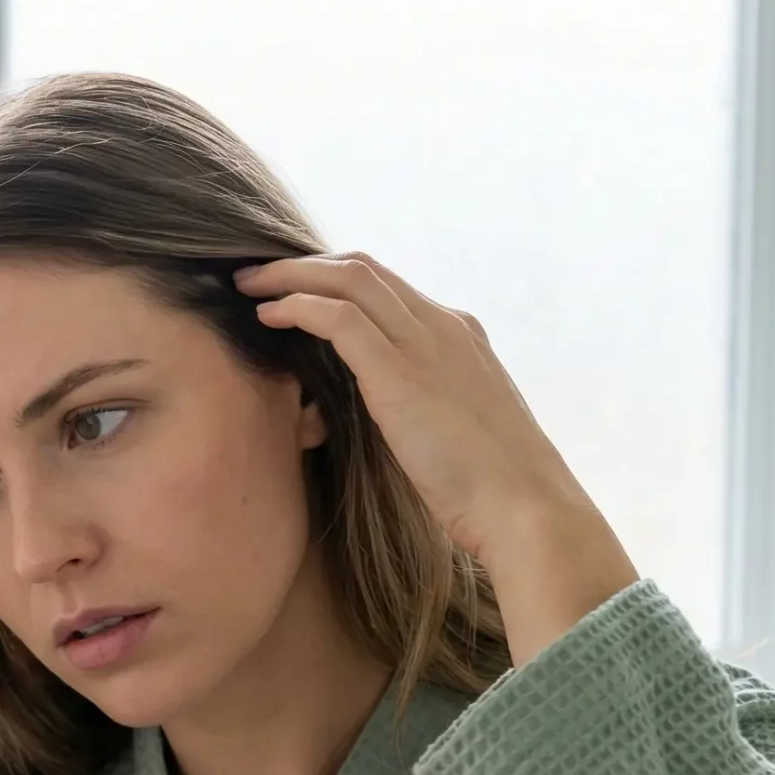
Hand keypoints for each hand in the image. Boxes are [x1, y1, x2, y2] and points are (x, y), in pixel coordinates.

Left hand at [232, 251, 636, 662]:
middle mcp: (443, 326)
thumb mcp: (452, 430)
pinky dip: (298, 306)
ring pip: (349, 279)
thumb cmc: (488, 489)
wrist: (525, 508)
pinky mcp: (400, 373)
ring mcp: (425, 344)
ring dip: (291, 276)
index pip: (388, 286)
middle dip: (306, 266)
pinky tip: (268, 315)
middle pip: (364, 269)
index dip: (335, 280)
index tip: (294, 289)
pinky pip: (339, 318)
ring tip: (249, 285)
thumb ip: (416, 407)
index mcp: (460, 336)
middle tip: (259, 275)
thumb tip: (364, 418)